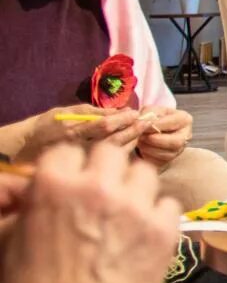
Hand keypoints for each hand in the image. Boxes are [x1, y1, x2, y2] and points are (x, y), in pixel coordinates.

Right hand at [0, 142, 179, 282]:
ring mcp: (136, 208)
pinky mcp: (164, 231)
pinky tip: (145, 231)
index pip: (67, 152)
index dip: (67, 169)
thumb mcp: (9, 243)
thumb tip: (30, 192)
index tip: (70, 184)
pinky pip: (169, 203)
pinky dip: (158, 213)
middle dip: (103, 171)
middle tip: (100, 196)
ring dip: (134, 188)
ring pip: (144, 174)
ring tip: (126, 212)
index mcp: (54, 184)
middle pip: (110, 155)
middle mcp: (98, 188)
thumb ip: (25, 207)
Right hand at [19, 105, 142, 160]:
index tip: (135, 112)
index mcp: (72, 132)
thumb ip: (89, 111)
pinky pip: (112, 166)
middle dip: (133, 131)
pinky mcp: (86, 173)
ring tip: (143, 131)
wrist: (23, 152)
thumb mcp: (62, 113)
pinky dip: (126, 154)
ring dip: (132, 142)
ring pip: (116, 155)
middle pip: (115, 142)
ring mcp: (83, 165)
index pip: (104, 126)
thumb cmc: (44, 127)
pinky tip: (132, 145)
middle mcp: (78, 150)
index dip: (122, 119)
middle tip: (148, 121)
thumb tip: (117, 110)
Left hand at [134, 107, 192, 166]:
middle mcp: (186, 135)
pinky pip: (162, 161)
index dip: (155, 125)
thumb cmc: (152, 118)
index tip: (141, 125)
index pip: (172, 123)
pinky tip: (142, 148)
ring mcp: (180, 148)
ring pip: (168, 153)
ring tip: (139, 141)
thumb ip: (147, 113)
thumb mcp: (150, 110)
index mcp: (184, 119)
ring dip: (150, 148)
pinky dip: (149, 155)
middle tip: (140, 136)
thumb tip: (143, 121)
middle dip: (155, 140)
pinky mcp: (172, 158)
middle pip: (176, 142)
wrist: (150, 129)